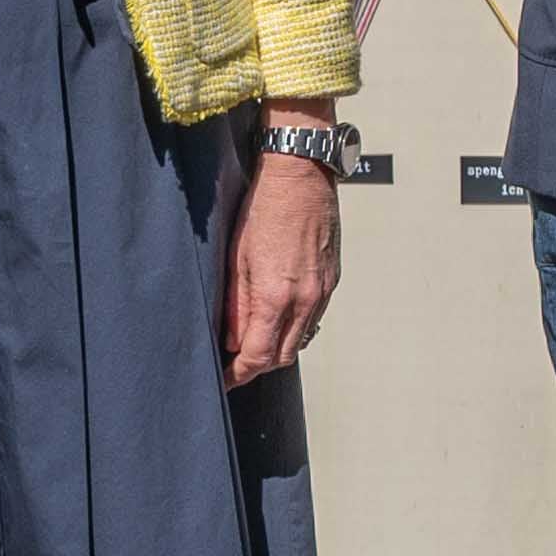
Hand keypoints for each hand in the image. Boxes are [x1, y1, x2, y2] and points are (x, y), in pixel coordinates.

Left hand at [223, 131, 337, 385]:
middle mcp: (305, 299)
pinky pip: (313, 317)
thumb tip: (232, 338)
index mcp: (276, 296)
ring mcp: (322, 291)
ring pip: (300, 340)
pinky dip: (294, 326)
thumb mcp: (236, 258)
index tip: (223, 380)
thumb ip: (236, 304)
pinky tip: (278, 315)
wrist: (301, 175)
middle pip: (282, 356)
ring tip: (254, 339)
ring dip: (277, 347)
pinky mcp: (332, 280)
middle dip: (257, 365)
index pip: (257, 356)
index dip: (238, 374)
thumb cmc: (264, 208)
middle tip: (234, 362)